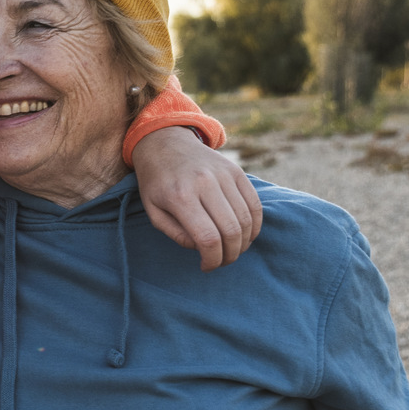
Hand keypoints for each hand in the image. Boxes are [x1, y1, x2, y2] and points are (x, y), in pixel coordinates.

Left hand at [130, 126, 261, 270]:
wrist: (165, 142)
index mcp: (180, 197)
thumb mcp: (153, 211)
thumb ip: (176, 234)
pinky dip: (254, 225)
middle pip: (231, 231)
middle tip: (222, 261)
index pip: (208, 238)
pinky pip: (255, 204)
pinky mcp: (236, 171)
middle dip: (230, 255)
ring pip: (246, 219)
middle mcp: (205, 184)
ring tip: (232, 249)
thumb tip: (202, 248)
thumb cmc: (156, 182)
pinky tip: (244, 235)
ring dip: (243, 242)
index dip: (212, 260)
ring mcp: (224, 175)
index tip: (206, 267)